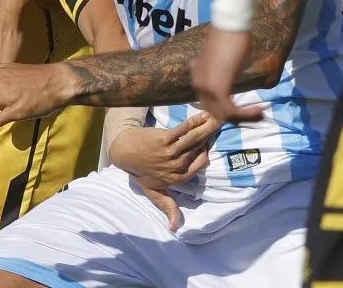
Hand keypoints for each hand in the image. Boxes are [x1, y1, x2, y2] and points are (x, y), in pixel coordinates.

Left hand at [110, 112, 219, 230]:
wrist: (122, 151)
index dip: (204, 153)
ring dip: (208, 127)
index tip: (207, 144)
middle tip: (219, 123)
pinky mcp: (163, 139)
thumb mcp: (153, 191)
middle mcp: (174, 167)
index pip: (199, 165)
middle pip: (198, 150)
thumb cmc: (139, 170)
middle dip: (209, 136)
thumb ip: (166, 206)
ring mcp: (169, 153)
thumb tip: (174, 228)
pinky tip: (203, 115)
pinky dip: (195, 122)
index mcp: (176, 178)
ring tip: (217, 116)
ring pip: (194, 140)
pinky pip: (184, 130)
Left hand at [193, 28, 262, 122]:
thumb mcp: (224, 61)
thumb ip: (222, 74)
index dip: (227, 110)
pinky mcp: (217, 89)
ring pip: (224, 115)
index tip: (246, 109)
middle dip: (237, 117)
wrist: (230, 27)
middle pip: (216, 112)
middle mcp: (199, 85)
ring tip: (260, 114)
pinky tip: (259, 110)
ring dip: (244, 117)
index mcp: (198, 78)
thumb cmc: (231, 39)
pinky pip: (231, 111)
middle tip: (256, 114)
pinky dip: (246, 114)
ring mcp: (206, 88)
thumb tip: (230, 79)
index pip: (210, 104)